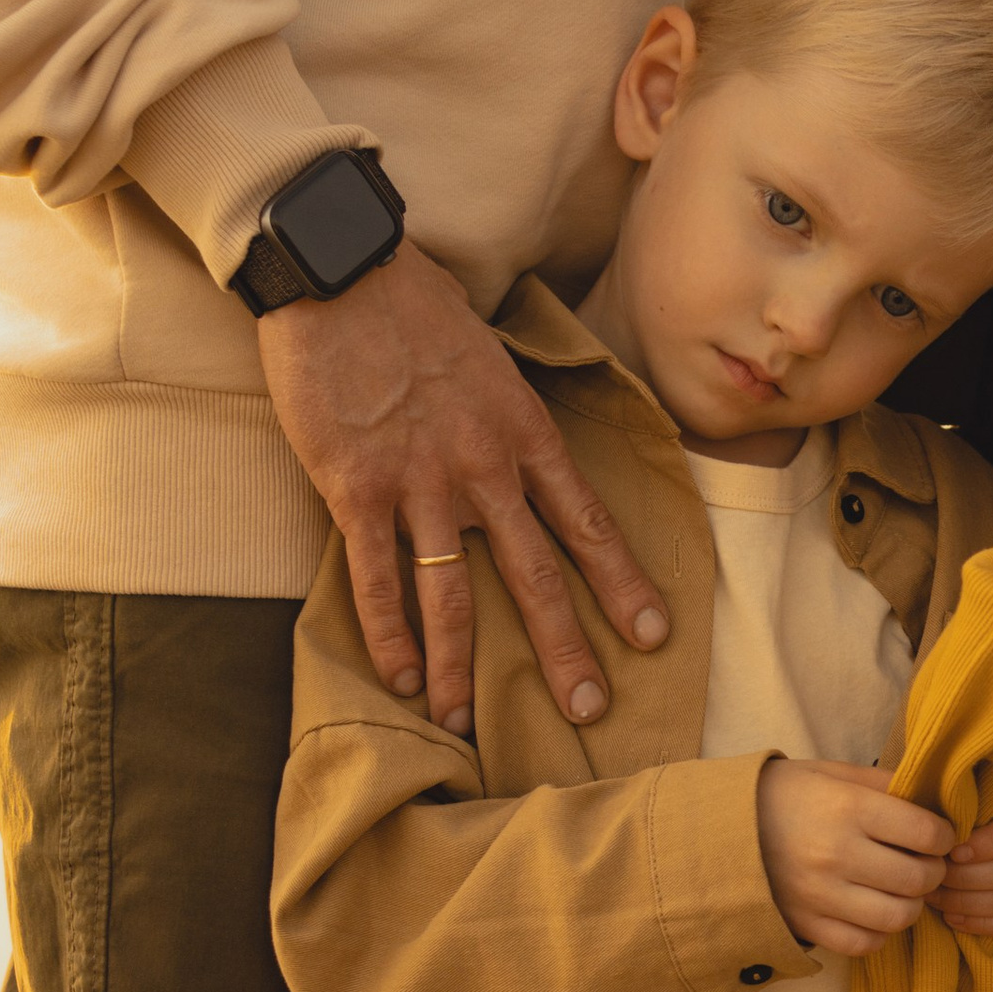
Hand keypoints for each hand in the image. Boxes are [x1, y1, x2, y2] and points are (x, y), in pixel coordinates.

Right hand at [258, 239, 669, 736]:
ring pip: (451, 594)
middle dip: (565, 648)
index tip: (652, 635)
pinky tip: (401, 677)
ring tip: (467, 723)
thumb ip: (506, 416)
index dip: (620, 583)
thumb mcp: (489, 357)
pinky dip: (389, 634)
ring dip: (462, 665)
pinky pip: (377, 578)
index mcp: (524, 433)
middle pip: (535, 574)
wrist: (340, 269)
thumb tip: (517, 452)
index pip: (586, 522)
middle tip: (589, 708)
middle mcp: (484, 467)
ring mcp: (420, 482)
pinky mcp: (356, 488)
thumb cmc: (412, 305)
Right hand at [757, 759, 954, 957]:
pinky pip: (863, 944)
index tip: (939, 836)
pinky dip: (879, 933)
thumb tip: (934, 804)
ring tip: (903, 890)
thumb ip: (884, 785)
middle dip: (934, 872)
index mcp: (847, 807)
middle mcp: (835, 854)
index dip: (944, 837)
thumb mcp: (833, 773)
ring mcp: (819, 895)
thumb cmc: (786, 794)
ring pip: (897, 917)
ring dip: (912, 905)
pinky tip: (875, 912)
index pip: (925, 833)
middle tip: (926, 864)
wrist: (720, 827)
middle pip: (918, 879)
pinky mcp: (806, 924)